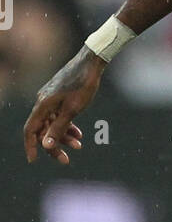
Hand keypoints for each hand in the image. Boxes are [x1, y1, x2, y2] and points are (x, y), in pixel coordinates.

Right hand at [23, 46, 105, 164]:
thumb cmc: (83, 85)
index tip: (33, 160)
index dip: (31, 146)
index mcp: (43, 105)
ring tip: (78, 145)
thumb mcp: (72, 110)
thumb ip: (58, 128)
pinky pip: (59, 115)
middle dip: (54, 145)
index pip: (30, 130)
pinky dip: (67, 125)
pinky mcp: (59, 95)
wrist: (91, 62)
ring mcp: (50, 98)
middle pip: (43, 129)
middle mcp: (43, 102)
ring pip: (52, 123)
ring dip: (63, 136)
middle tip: (66, 160)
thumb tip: (46, 145)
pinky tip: (78, 134)